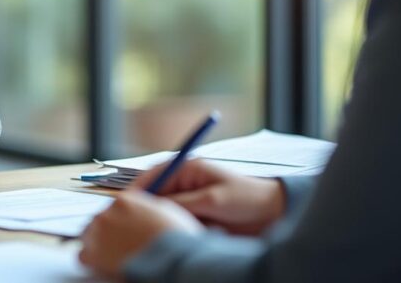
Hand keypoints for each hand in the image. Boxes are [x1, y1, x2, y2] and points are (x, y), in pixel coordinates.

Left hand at [79, 190, 203, 278]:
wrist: (170, 259)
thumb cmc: (173, 236)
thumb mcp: (165, 210)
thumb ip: (147, 206)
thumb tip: (142, 210)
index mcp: (124, 200)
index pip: (115, 205)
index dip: (121, 218)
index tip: (125, 227)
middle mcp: (107, 212)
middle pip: (101, 220)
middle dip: (110, 230)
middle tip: (121, 244)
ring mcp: (98, 233)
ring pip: (89, 235)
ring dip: (99, 243)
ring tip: (114, 255)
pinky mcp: (92, 253)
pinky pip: (84, 255)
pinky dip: (92, 260)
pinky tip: (104, 264)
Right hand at [131, 158, 285, 235]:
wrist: (273, 216)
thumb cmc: (246, 199)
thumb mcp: (212, 200)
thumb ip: (182, 202)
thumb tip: (154, 206)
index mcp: (188, 168)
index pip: (155, 174)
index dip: (139, 188)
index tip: (127, 202)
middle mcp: (186, 182)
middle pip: (156, 193)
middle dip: (149, 206)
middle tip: (138, 221)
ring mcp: (190, 199)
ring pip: (165, 210)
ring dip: (164, 218)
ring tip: (162, 228)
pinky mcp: (195, 216)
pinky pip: (176, 221)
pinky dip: (175, 227)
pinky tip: (176, 233)